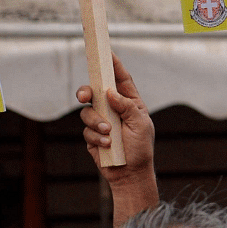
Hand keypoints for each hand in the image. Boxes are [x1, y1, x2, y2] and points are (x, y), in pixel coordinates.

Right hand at [76, 53, 157, 227]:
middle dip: (87, 91)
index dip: (114, 65)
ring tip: (109, 134)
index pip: (121, 79)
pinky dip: (96, 137)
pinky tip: (107, 145)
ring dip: (97, 123)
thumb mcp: (140, 124)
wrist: (130, 175)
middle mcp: (113, 109)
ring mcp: (102, 122)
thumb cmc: (141, 148)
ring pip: (87, 112)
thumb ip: (126, 106)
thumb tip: (110, 92)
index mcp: (129, 102)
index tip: (106, 52)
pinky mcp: (92, 136)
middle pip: (95, 92)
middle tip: (86, 96)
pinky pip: (87, 130)